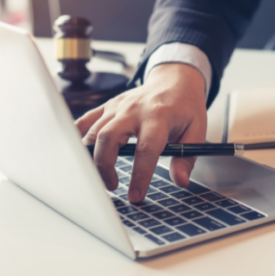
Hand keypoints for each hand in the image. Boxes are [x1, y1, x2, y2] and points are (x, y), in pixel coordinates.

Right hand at [75, 63, 206, 202]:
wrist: (174, 80)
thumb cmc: (185, 106)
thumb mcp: (197, 130)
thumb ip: (186, 157)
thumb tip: (180, 181)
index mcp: (158, 116)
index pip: (146, 149)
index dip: (139, 175)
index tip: (135, 196)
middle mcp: (134, 109)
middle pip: (108, 138)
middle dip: (104, 167)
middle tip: (112, 186)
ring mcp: (118, 106)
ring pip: (94, 132)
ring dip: (93, 158)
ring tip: (102, 176)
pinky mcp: (108, 106)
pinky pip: (86, 121)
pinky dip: (78, 137)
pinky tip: (80, 155)